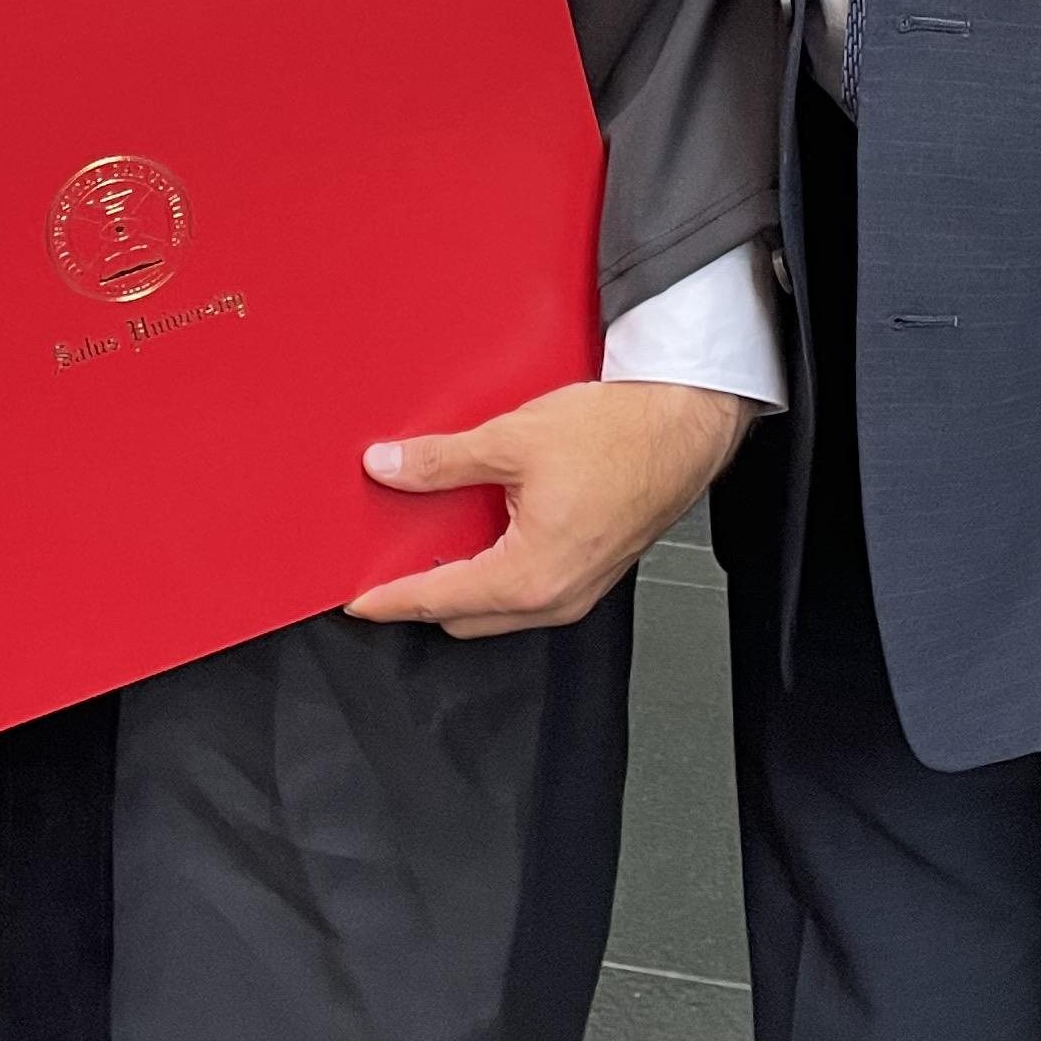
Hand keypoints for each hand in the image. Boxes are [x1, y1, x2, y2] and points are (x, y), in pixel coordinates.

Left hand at [347, 379, 748, 639]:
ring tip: (432, 541)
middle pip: (465, 616)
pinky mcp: (592, 574)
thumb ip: (441, 462)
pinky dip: (497, 573)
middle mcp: (555, 599)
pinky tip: (484, 531)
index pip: (438, 601)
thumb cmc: (619, 435)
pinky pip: (528, 591)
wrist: (682, 425)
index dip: (390, 600)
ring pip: (498, 609)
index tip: (357, 601)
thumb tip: (388, 468)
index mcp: (530, 577)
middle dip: (423, 594)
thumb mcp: (511, 440)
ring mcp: (578, 591)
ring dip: (462, 583)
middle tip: (388, 561)